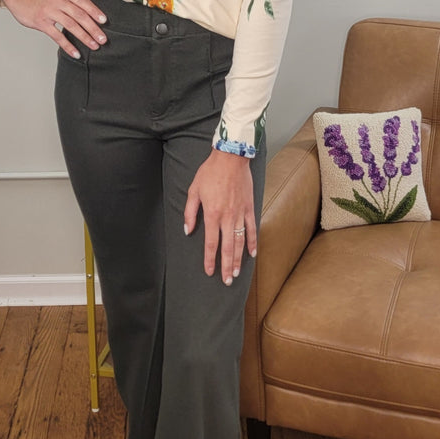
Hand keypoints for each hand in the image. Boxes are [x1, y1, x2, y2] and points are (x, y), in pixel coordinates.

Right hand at [0, 0, 107, 57]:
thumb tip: (93, 14)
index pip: (83, 2)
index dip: (95, 12)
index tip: (104, 21)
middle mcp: (58, 0)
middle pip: (80, 15)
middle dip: (93, 29)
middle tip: (103, 39)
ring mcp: (49, 11)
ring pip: (71, 26)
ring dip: (84, 37)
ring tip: (94, 46)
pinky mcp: (42, 22)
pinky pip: (58, 36)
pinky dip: (68, 46)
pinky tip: (76, 53)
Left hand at [183, 150, 256, 284]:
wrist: (231, 157)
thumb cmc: (210, 172)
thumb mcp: (194, 190)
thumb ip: (189, 212)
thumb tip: (187, 230)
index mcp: (212, 214)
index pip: (211, 243)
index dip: (210, 259)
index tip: (210, 271)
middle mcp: (227, 217)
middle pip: (227, 247)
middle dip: (226, 266)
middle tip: (226, 281)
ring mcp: (240, 213)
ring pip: (239, 241)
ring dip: (238, 259)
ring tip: (237, 272)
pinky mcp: (249, 207)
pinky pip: (251, 228)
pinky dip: (252, 242)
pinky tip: (252, 253)